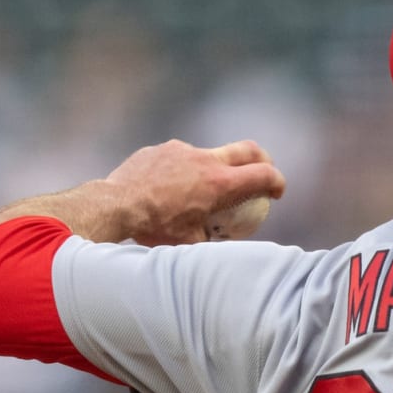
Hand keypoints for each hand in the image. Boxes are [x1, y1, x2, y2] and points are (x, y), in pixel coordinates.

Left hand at [106, 139, 286, 245]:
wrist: (115, 206)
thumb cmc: (155, 227)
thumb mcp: (191, 243)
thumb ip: (213, 238)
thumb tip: (225, 244)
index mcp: (220, 184)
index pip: (264, 174)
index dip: (277, 182)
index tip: (276, 193)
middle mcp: (206, 160)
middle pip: (248, 149)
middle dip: (262, 159)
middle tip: (261, 173)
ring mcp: (183, 150)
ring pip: (211, 155)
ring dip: (215, 170)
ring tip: (199, 192)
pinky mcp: (163, 148)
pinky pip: (182, 157)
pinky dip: (185, 171)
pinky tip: (170, 188)